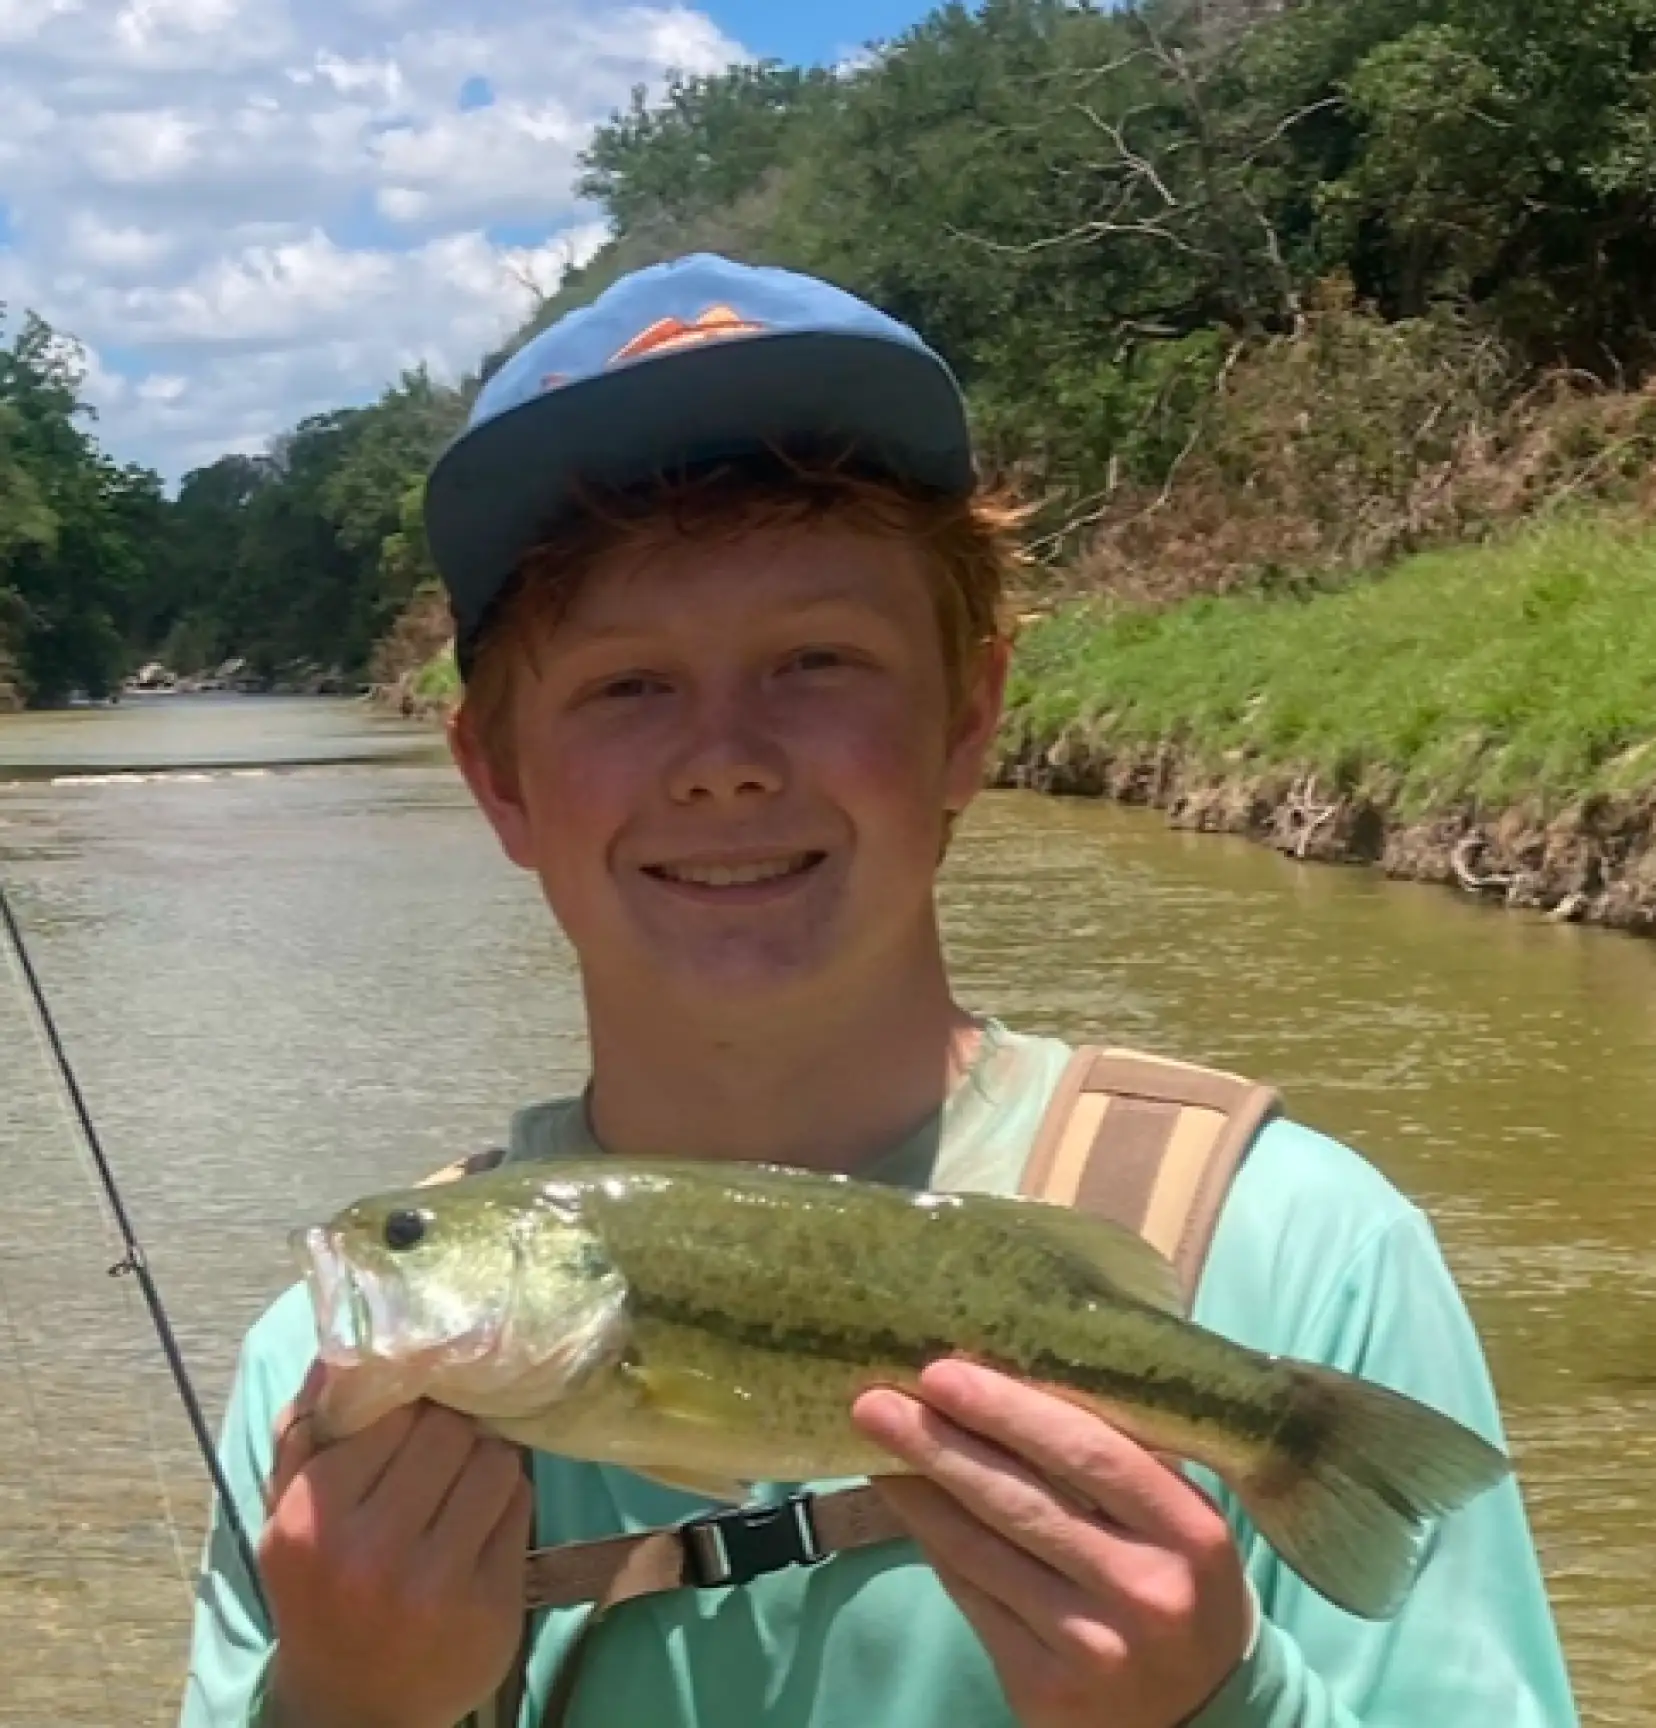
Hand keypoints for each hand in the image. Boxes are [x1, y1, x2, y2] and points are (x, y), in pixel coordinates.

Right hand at [257, 1360, 533, 1727]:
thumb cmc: (319, 1589)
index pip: (394, 1412)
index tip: (418, 1410)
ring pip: (495, 1462)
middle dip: (454, 1429)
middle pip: (450, 1430)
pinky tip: (480, 1522)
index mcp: (314, 1518)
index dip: (413, 1404)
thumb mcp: (288, 1516)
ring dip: (487, 1462)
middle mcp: (372, 1552)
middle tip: (447, 1444)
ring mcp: (436, 1584)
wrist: (352, 1706)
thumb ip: (305, 1430)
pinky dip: (506, 1501)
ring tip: (465, 1483)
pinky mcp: (491, 1606)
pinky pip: (520, 1506)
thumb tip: (340, 1348)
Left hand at [851, 1361, 1252, 1727]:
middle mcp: (1144, 1590)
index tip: (942, 1373)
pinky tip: (905, 1503)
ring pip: (983, 1551)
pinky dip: (934, 1542)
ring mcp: (1092, 1645)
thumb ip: (1122, 1455)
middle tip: (875, 1401)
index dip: (1010, 1411)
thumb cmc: (1179, 1581)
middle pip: (1023, 1501)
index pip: (1089, 1454)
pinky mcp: (1046, 1688)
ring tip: (872, 1441)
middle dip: (941, 1445)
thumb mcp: (1180, 1518)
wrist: (1202, 1716)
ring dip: (919, 1491)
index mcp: (1188, 1531)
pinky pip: (973, 1596)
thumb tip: (1014, 1375)